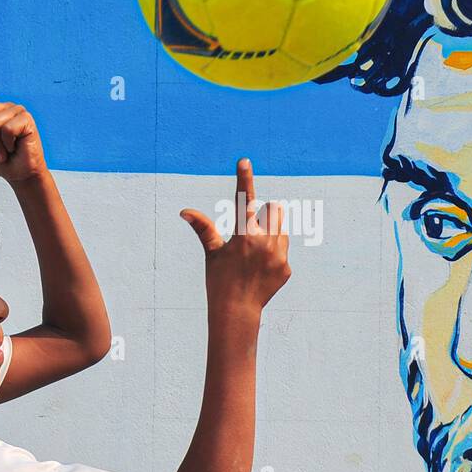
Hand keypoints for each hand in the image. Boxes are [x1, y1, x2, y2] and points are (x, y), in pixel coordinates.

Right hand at [179, 158, 290, 314]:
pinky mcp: (287, 268)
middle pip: (273, 209)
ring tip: (255, 253)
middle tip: (250, 232)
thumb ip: (203, 228)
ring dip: (271, 233)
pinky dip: (274, 254)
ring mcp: (279, 255)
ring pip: (281, 229)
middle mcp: (264, 242)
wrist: (236, 311)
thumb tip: (185, 211)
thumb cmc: (219, 280)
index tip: (244, 161)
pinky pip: (283, 250)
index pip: (244, 200)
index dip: (244, 178)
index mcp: (243, 235)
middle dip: (264, 214)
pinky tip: (261, 269)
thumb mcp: (212, 253)